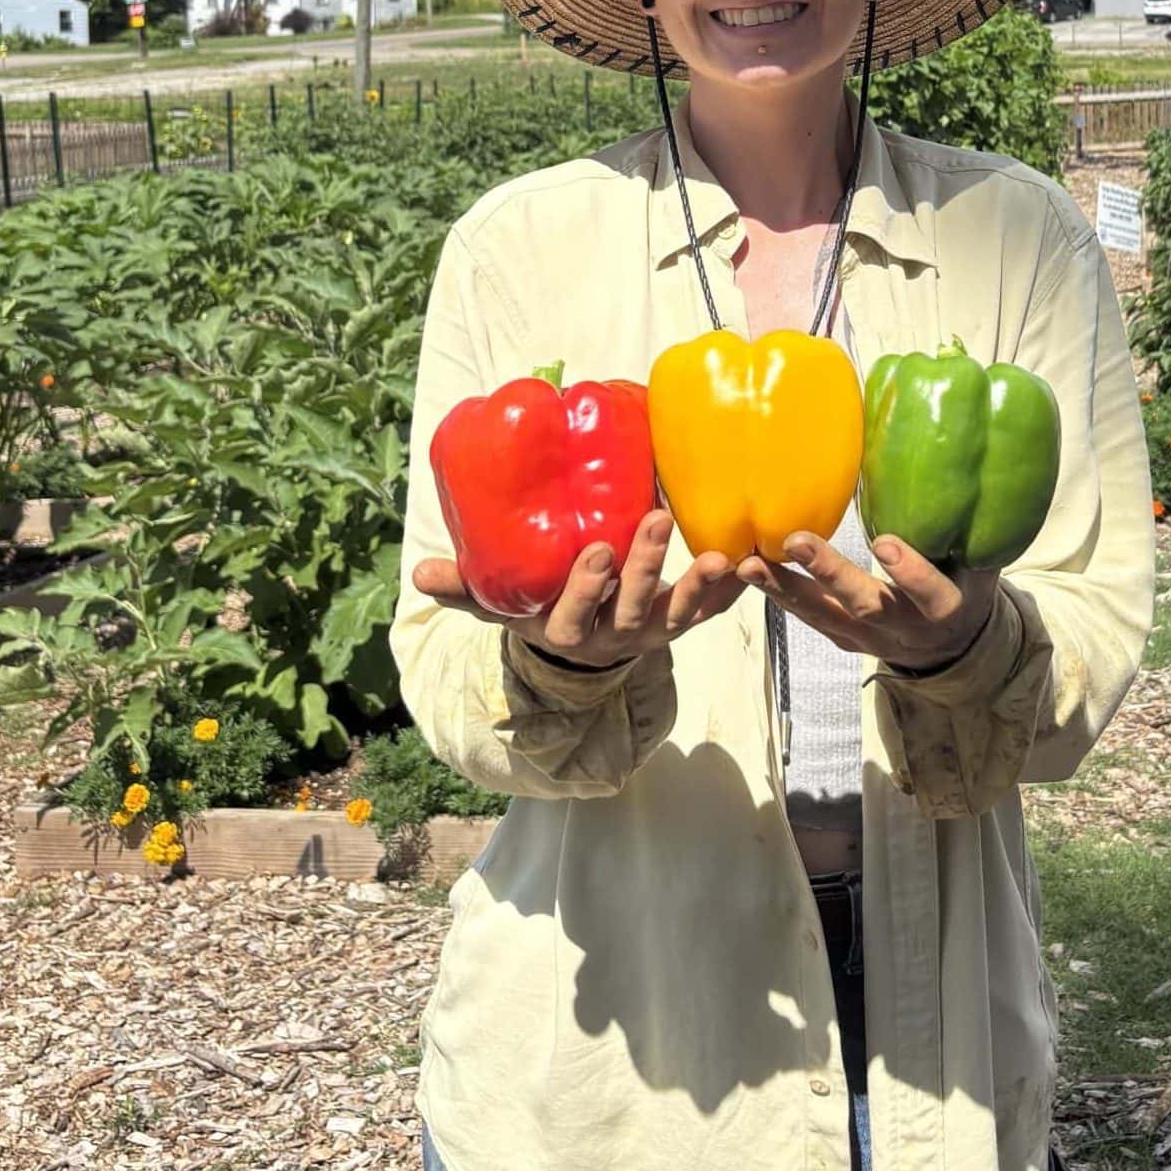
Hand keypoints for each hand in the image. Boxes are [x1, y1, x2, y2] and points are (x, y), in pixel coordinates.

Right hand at [411, 510, 743, 669]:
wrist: (582, 647)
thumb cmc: (539, 609)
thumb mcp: (500, 605)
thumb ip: (466, 590)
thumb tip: (420, 576)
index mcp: (568, 632)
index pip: (575, 618)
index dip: (587, 589)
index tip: (596, 551)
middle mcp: (614, 639)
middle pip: (633, 612)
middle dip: (644, 570)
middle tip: (656, 523)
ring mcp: (653, 633)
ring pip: (680, 617)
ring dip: (700, 588)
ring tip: (720, 556)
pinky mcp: (683, 622)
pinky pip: (713, 611)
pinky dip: (733, 591)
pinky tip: (751, 563)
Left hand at [736, 532, 1000, 672]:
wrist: (950, 649)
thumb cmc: (963, 587)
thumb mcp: (978, 566)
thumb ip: (966, 532)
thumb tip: (955, 470)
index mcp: (944, 609)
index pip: (929, 592)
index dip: (909, 572)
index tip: (885, 542)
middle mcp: (903, 628)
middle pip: (865, 603)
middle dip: (828, 573)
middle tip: (795, 541)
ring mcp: (867, 638)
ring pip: (822, 615)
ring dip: (783, 588)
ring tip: (748, 563)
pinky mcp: (841, 638)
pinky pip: (806, 617)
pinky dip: (776, 595)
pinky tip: (748, 572)